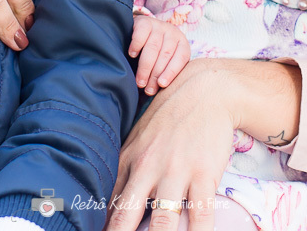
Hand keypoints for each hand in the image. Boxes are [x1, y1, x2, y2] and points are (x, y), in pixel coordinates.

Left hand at [109, 59, 241, 230]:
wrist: (205, 90)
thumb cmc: (170, 118)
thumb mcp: (139, 141)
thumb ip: (124, 173)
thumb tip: (107, 207)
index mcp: (128, 162)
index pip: (107, 203)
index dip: (100, 225)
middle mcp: (147, 169)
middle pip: (125, 215)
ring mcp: (175, 172)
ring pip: (162, 219)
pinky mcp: (203, 173)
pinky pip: (200, 213)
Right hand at [130, 16, 190, 95]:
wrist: (143, 31)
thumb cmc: (157, 54)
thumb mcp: (166, 61)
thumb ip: (167, 72)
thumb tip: (165, 96)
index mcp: (182, 43)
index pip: (180, 58)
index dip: (171, 72)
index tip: (162, 85)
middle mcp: (172, 32)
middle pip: (165, 55)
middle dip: (155, 74)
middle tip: (147, 89)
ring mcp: (158, 25)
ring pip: (153, 48)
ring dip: (145, 67)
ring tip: (139, 81)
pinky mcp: (145, 21)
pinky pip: (141, 35)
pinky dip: (136, 46)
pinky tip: (132, 55)